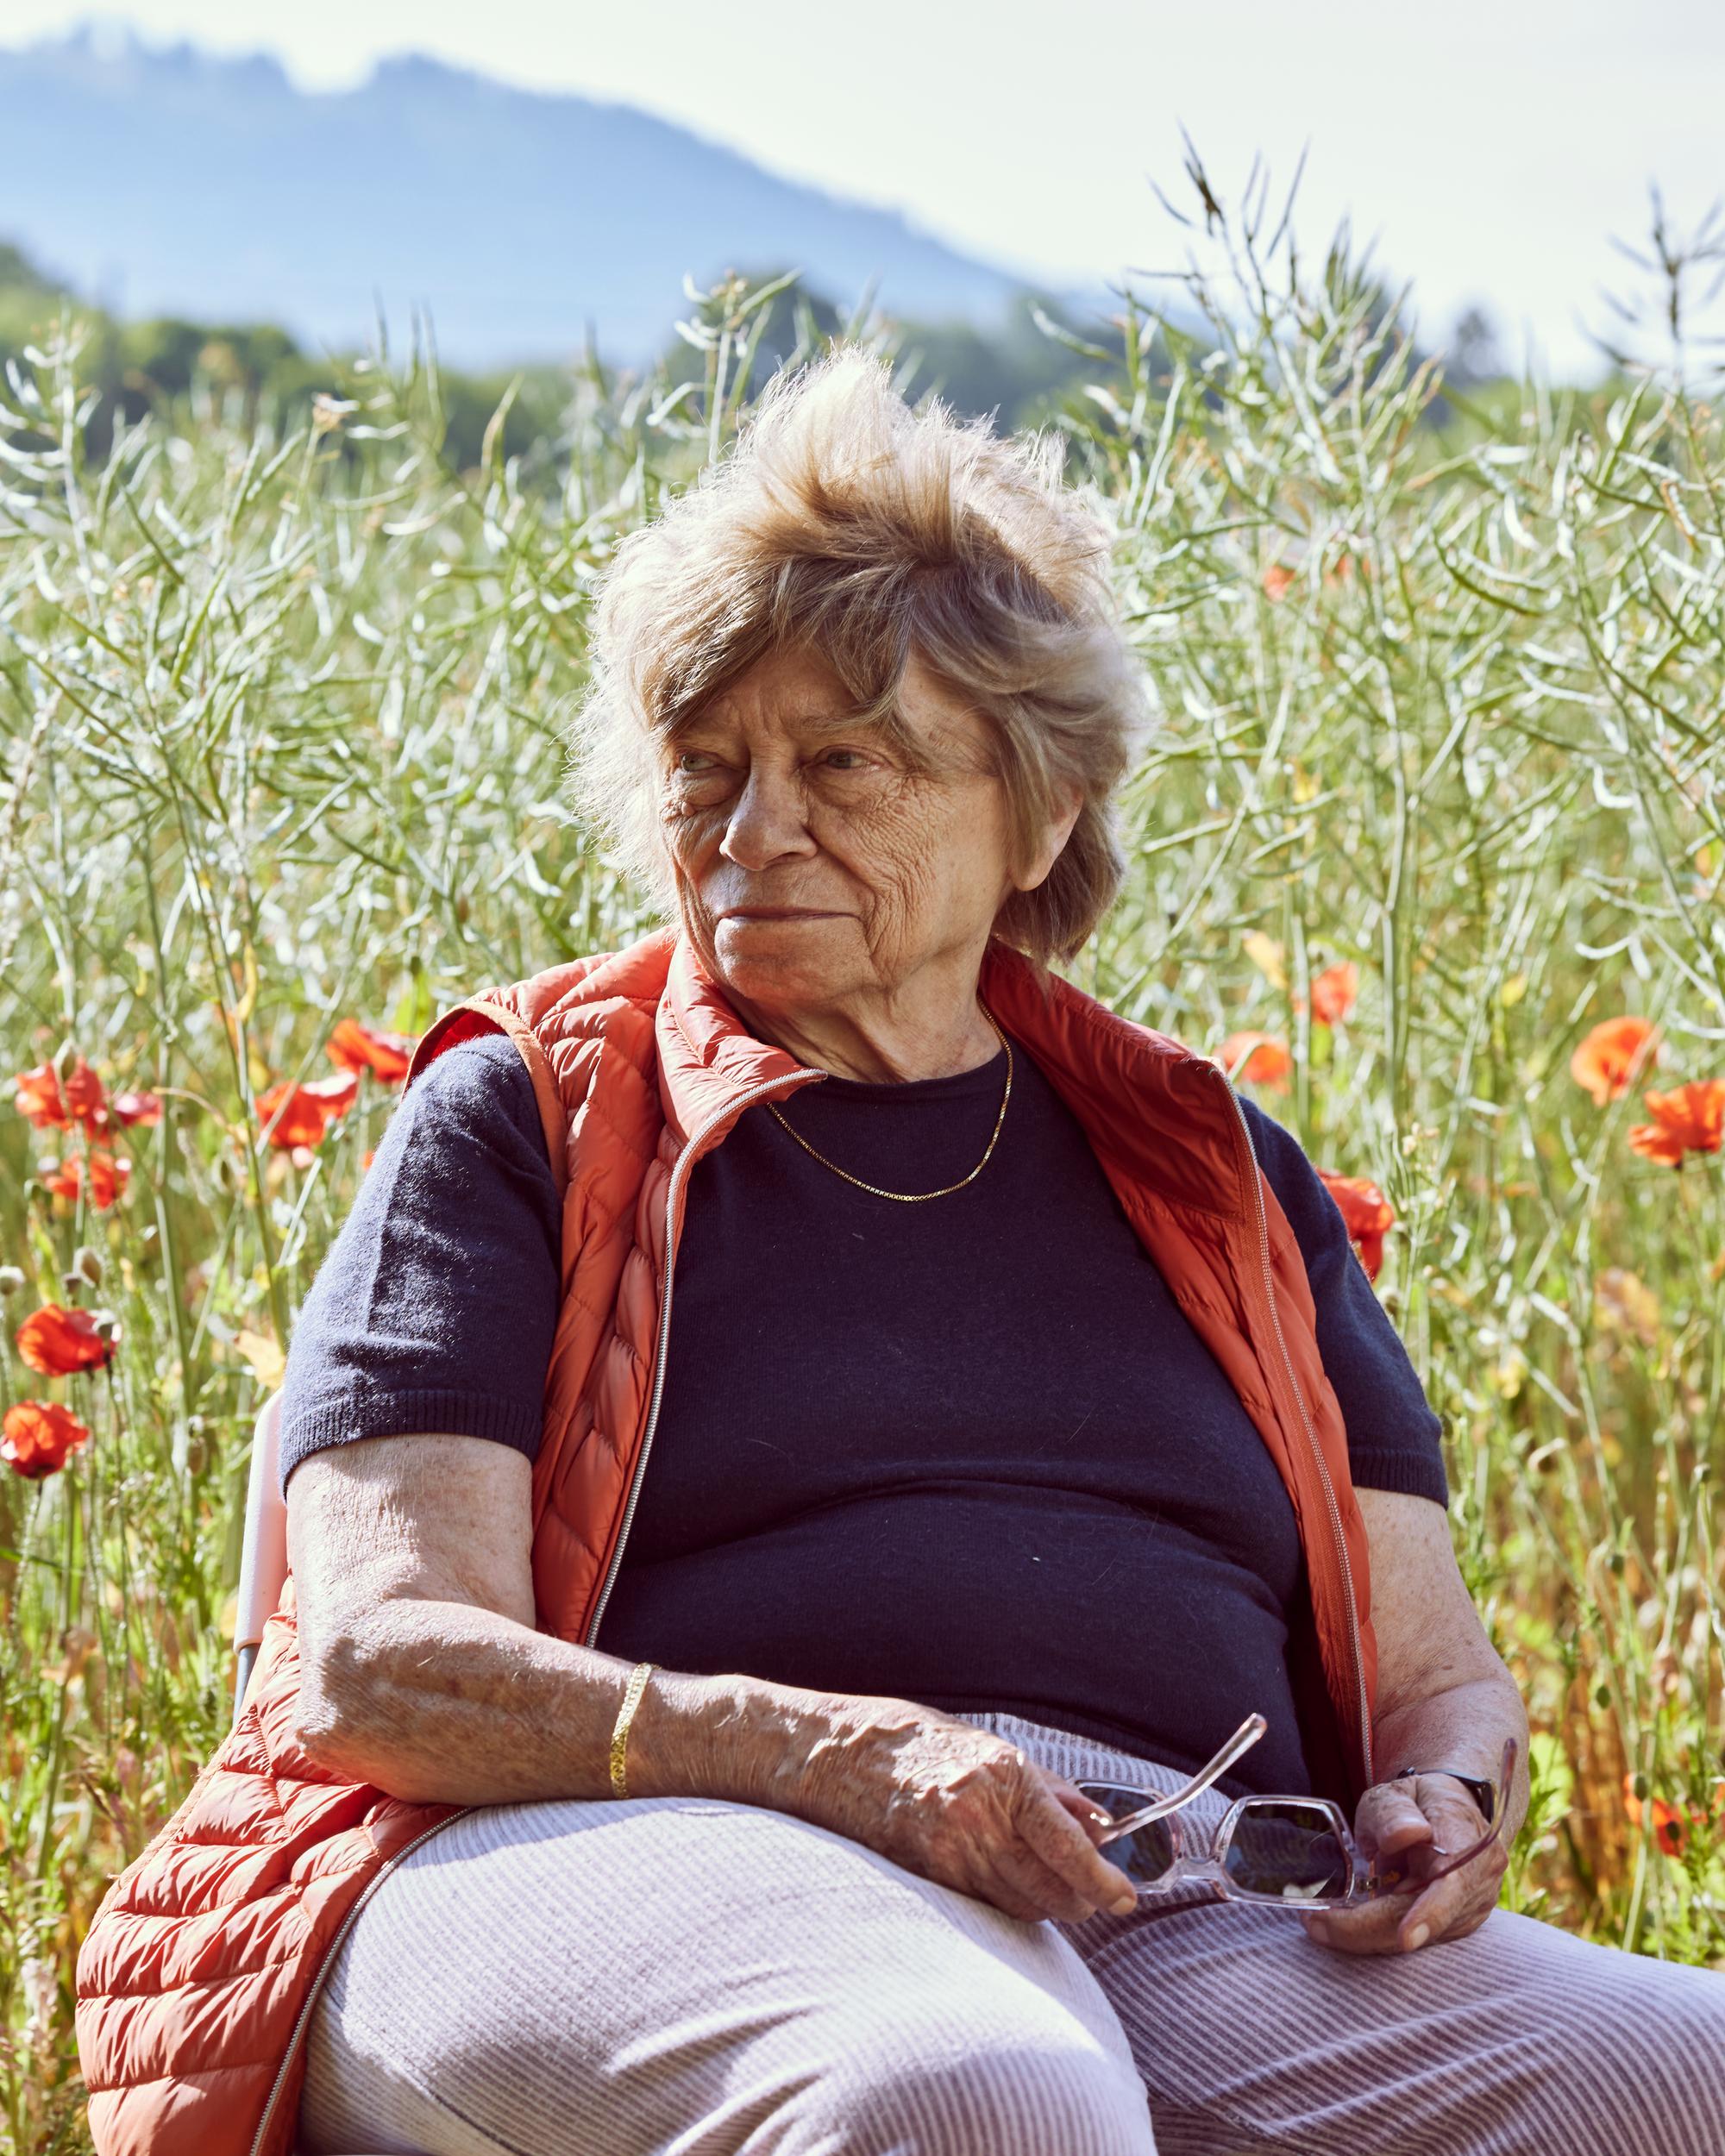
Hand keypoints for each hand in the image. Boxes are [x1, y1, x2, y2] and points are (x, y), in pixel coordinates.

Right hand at [773, 1691, 1142, 1925]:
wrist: (828, 1753)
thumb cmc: (908, 1739)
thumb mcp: (984, 1745)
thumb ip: (1044, 1789)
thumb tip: (1097, 1824)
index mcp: (1002, 1776)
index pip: (1069, 1848)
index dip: (1105, 1881)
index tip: (1125, 1896)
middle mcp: (978, 1819)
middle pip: (1051, 1890)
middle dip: (1080, 1900)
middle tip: (1094, 1895)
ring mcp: (948, 1853)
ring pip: (1019, 1907)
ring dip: (1043, 1905)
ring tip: (1049, 1889)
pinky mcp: (924, 1877)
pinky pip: (982, 1907)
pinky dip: (1003, 1904)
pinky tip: (1003, 1886)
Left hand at [1303, 1771, 1507, 1956]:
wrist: (1447, 1814)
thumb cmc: (1418, 1802)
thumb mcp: (1396, 1794)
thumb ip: (1394, 1812)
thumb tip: (1401, 1836)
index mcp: (1467, 1842)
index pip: (1454, 1883)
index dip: (1430, 1913)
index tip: (1405, 1938)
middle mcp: (1477, 1883)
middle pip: (1422, 1921)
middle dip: (1365, 1928)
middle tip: (1314, 1923)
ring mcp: (1469, 1910)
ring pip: (1415, 1938)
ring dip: (1366, 1934)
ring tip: (1322, 1921)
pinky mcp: (1454, 1926)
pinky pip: (1413, 1938)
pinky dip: (1377, 1933)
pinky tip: (1347, 1922)